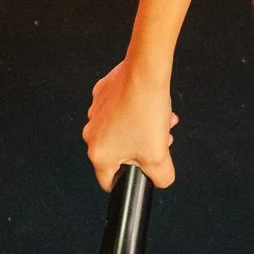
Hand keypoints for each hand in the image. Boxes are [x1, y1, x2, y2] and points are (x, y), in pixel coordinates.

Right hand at [84, 58, 177, 189]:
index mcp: (99, 154)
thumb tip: (159, 180)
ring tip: (162, 121)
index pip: (109, 181)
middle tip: (161, 140)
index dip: (129, 180)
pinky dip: (135, 110)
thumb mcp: (159, 156)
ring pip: (121, 130)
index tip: (143, 173)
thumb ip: (161, 177)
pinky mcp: (102, 93)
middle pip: (120, 153)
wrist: (146, 72)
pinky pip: (119, 110)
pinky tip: (151, 103)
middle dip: (143, 149)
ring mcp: (95, 111)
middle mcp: (91, 133)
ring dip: (143, 129)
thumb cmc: (147, 111)